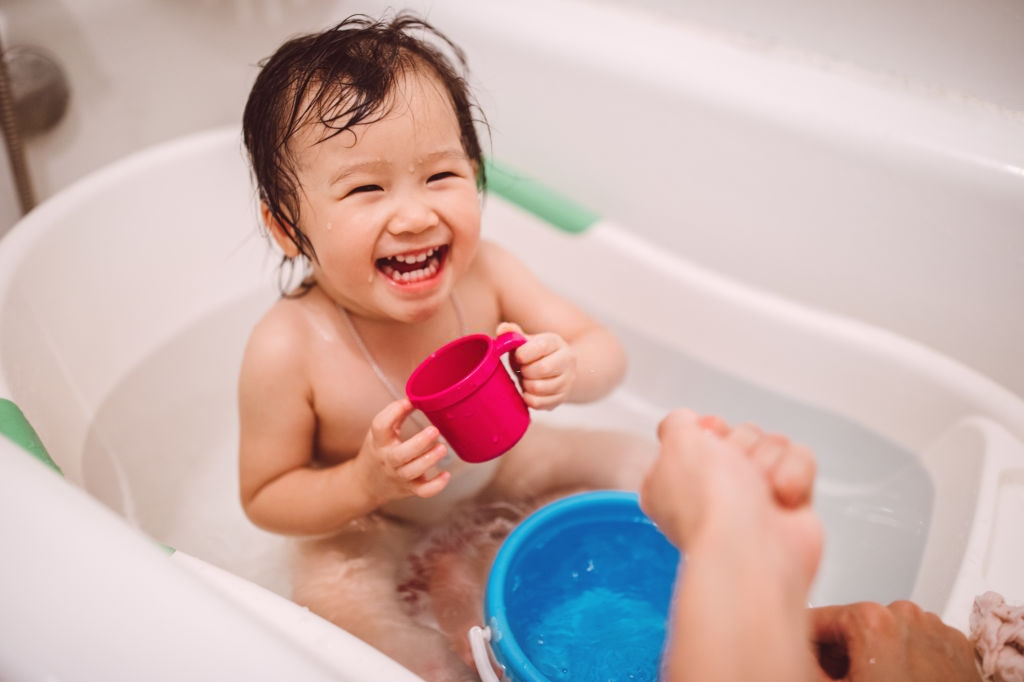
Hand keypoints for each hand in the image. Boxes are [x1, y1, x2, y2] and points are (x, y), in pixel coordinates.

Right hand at [355, 398, 450, 504]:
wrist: (366, 483)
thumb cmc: (379, 451)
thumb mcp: (380, 433)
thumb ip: (396, 416)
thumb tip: (417, 398)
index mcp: (379, 441)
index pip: (380, 426)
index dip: (393, 412)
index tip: (409, 402)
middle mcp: (387, 460)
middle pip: (400, 455)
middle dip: (419, 443)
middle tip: (435, 430)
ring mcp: (398, 476)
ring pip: (412, 472)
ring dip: (429, 460)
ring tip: (442, 448)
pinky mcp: (409, 488)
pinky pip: (422, 491)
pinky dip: (436, 486)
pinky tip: (446, 475)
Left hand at [497, 321, 576, 409]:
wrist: (556, 370)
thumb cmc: (535, 355)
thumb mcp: (526, 342)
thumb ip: (513, 334)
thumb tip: (502, 329)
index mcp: (556, 343)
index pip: (541, 346)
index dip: (523, 353)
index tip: (518, 357)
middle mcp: (567, 361)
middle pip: (543, 369)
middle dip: (525, 371)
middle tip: (521, 370)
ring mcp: (567, 381)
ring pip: (540, 388)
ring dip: (526, 385)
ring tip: (525, 380)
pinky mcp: (562, 398)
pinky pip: (540, 403)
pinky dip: (528, 398)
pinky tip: (527, 392)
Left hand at [640, 409, 821, 588]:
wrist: (752, 550)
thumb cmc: (709, 501)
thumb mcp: (676, 445)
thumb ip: (676, 424)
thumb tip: (687, 422)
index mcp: (676, 478)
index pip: (700, 432)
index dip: (708, 431)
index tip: (707, 442)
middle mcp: (714, 489)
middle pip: (741, 434)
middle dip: (741, 446)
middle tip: (735, 474)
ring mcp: (754, 497)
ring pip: (773, 444)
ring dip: (768, 461)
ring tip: (759, 490)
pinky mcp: (791, 504)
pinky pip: (801, 460)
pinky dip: (795, 473)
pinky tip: (783, 498)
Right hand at [810, 601, 980, 680]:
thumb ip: (799, 660)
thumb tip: (784, 646)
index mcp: (869, 617)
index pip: (812, 620)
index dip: (802, 646)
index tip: (805, 665)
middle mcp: (904, 613)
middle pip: (850, 625)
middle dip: (838, 653)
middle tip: (840, 681)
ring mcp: (934, 628)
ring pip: (882, 634)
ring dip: (870, 657)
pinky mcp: (957, 648)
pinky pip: (915, 645)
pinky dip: (903, 661)